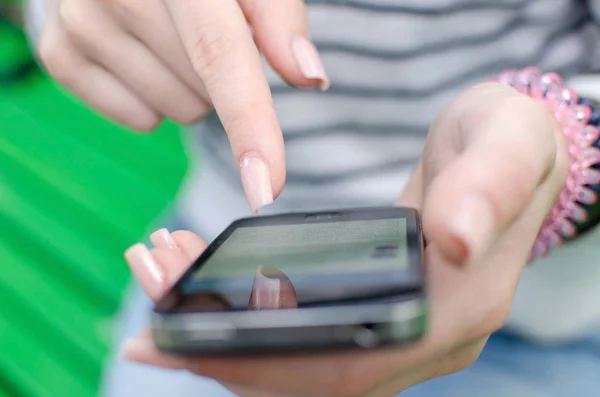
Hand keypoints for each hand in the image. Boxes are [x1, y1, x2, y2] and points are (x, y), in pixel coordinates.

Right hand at [38, 0, 327, 211]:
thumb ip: (279, 17)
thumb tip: (308, 77)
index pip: (218, 56)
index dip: (248, 125)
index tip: (264, 189)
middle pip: (202, 96)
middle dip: (220, 79)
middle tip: (207, 32)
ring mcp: (78, 22)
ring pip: (173, 113)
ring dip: (189, 88)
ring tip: (174, 39)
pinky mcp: (59, 52)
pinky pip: (135, 118)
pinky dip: (153, 98)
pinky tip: (145, 56)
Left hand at [122, 83, 568, 396]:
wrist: (512, 153)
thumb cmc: (511, 146)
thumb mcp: (507, 148)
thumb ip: (488, 191)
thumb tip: (456, 238)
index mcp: (460, 309)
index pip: (353, 364)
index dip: (269, 365)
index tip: (190, 346)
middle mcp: (430, 339)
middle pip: (315, 377)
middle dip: (226, 357)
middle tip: (149, 327)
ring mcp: (405, 332)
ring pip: (305, 364)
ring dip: (230, 344)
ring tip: (166, 297)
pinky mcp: (383, 312)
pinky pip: (310, 338)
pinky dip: (254, 326)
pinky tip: (210, 298)